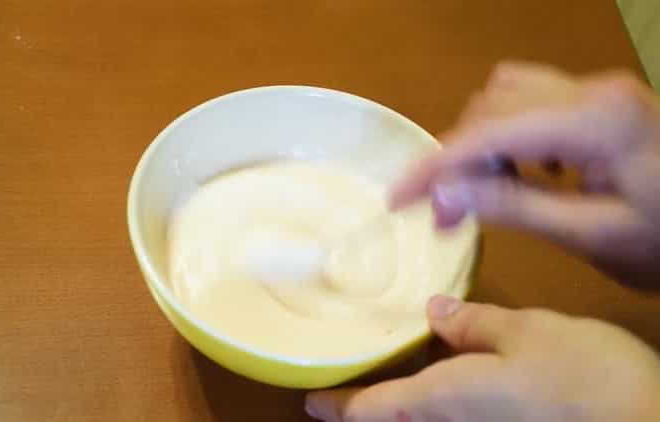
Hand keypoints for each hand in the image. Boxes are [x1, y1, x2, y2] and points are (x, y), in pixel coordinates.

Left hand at [305, 296, 659, 421]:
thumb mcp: (527, 333)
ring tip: (389, 380)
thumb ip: (475, 324)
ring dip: (399, 407)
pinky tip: (448, 379)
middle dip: (365, 411)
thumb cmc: (585, 378)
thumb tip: (435, 311)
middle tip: (344, 388)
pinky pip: (454, 421)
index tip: (311, 398)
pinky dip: (435, 404)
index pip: (373, 409)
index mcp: (444, 399)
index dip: (338, 404)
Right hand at [389, 62, 659, 286]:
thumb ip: (513, 205)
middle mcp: (592, 89)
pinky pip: (530, 101)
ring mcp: (598, 89)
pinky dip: (507, 134)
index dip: (435, 164)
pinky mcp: (599, 99)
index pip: (489, 131)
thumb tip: (442, 192)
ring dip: (480, 142)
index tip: (396, 199)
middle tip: (446, 216)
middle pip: (492, 105)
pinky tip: (521, 172)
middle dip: (457, 157)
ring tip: (480, 194)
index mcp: (596, 121)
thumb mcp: (592, 235)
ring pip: (506, 96)